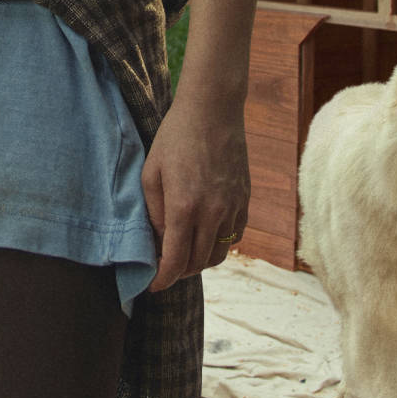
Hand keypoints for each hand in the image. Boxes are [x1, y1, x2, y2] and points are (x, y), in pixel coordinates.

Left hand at [140, 92, 249, 289]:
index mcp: (183, 207)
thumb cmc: (175, 137)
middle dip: (178, 273)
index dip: (162, 280)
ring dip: (199, 262)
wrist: (213, 110)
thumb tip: (158, 243)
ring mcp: (232, 208)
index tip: (152, 286)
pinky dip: (218, 245)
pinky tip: (204, 235)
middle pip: (197, 264)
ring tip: (183, 255)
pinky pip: (233, 237)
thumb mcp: (151, 173)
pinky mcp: (245, 201)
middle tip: (164, 269)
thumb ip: (154, 213)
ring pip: (218, 255)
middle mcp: (212, 213)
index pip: (175, 261)